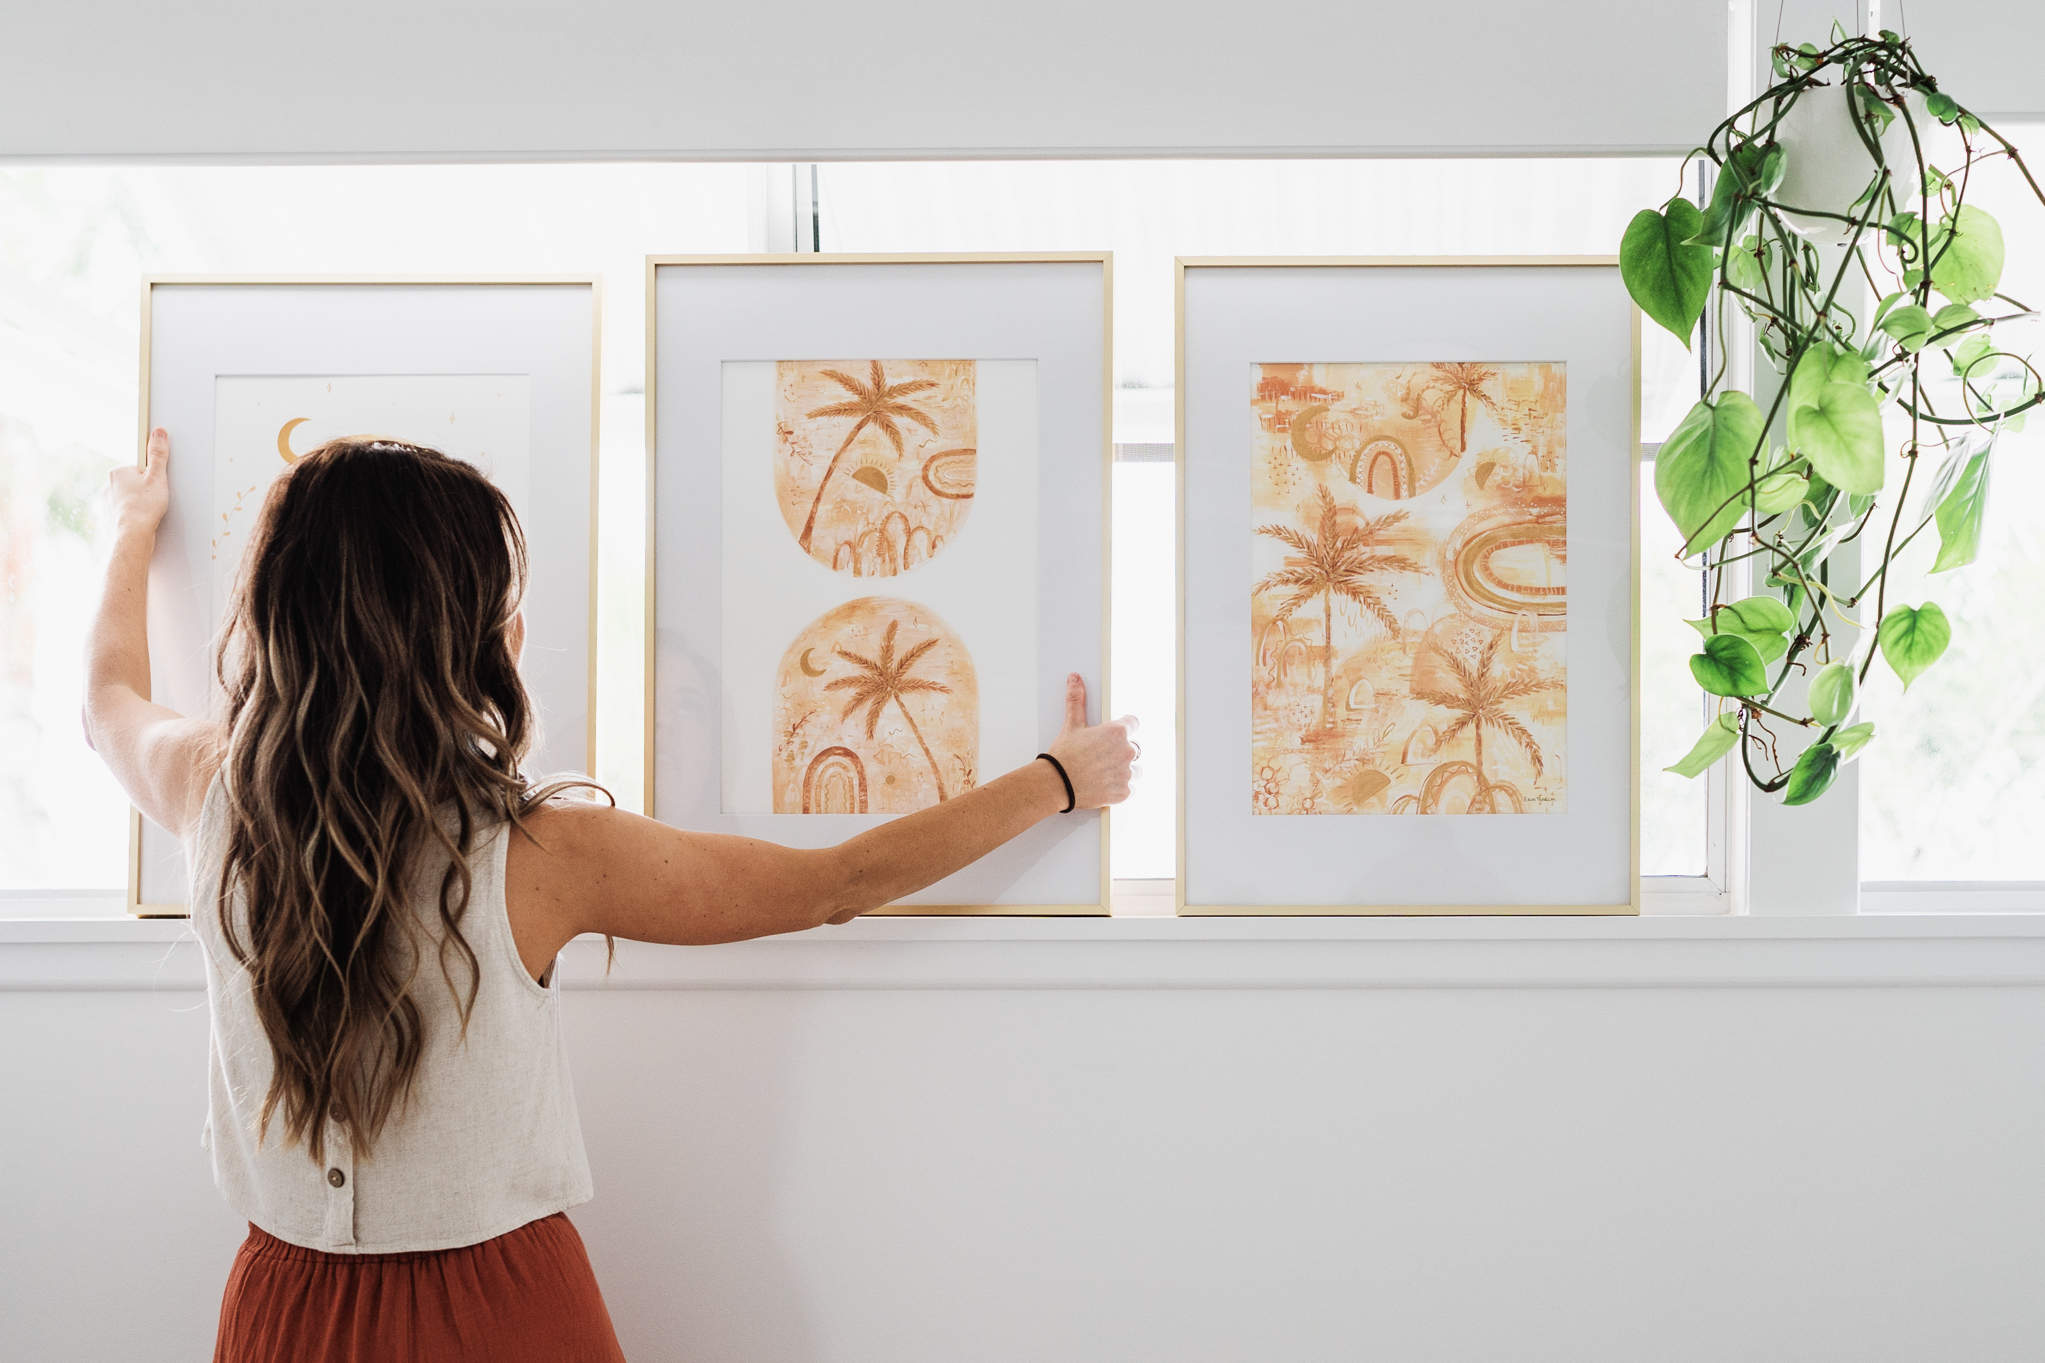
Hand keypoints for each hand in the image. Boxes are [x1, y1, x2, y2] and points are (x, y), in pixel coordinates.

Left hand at [106, 427, 170, 538]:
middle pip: (132, 484)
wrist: (132, 535)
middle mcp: (107, 485)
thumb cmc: (145, 507)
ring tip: (147, 513)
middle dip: (143, 491)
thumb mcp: (157, 477)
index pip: (138, 469)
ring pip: (126, 499)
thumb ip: (158, 454)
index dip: (150, 478)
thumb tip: (158, 432)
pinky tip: (139, 522)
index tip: (154, 488)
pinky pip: (122, 513)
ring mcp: (105, 502)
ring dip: (136, 504)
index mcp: (118, 472)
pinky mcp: (106, 517)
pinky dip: (130, 517)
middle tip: (154, 501)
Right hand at [1044, 673, 1136, 809]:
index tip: (1113, 735)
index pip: (1134, 723)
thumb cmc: (1064, 755)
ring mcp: (1126, 773)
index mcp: (1118, 731)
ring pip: (1135, 769)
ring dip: (1124, 770)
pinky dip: (1120, 788)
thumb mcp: (1071, 724)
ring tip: (1103, 772)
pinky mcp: (1123, 792)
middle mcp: (1127, 751)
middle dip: (1121, 751)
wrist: (1056, 783)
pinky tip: (1105, 784)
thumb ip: (1077, 700)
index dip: (1124, 728)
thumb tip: (1075, 680)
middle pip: (1135, 747)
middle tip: (1101, 756)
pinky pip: (1130, 788)